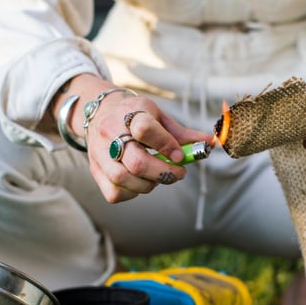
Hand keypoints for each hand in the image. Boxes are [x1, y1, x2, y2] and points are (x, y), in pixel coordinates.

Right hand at [65, 75, 212, 202]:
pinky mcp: (95, 170)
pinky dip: (132, 193)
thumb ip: (182, 133)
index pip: (145, 129)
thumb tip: (210, 143)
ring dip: (149, 184)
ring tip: (157, 176)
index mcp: (130, 113)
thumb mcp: (158, 116)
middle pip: (137, 162)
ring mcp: (100, 153)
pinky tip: (139, 182)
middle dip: (164, 173)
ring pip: (124, 180)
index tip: (181, 156)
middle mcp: (110, 133)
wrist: (99, 111)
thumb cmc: (135, 115)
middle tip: (178, 174)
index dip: (167, 145)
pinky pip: (114, 193)